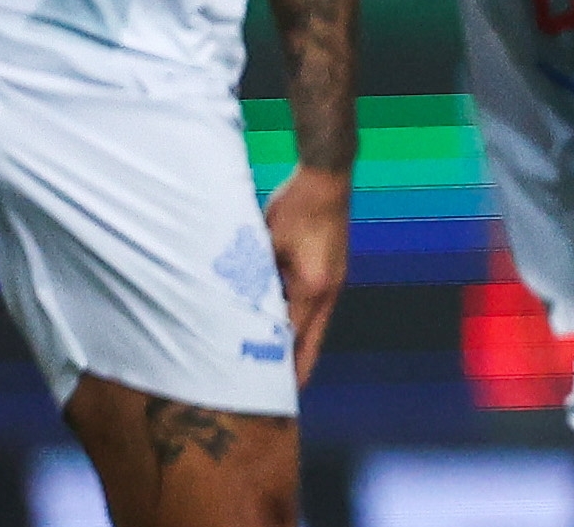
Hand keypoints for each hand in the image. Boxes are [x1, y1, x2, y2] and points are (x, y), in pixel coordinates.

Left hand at [264, 163, 348, 382]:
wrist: (326, 178)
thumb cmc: (295, 207)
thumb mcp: (265, 244)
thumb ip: (256, 279)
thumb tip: (239, 307)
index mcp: (313, 287)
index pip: (294, 338)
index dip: (281, 367)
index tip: (272, 393)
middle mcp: (329, 289)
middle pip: (312, 339)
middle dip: (297, 367)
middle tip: (280, 394)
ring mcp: (334, 279)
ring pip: (314, 325)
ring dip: (297, 344)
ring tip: (277, 368)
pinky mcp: (331, 271)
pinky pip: (314, 307)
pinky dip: (299, 323)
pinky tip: (283, 329)